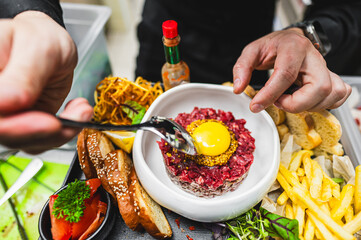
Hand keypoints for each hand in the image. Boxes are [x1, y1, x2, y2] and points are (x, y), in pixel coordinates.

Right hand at [0, 11, 92, 152]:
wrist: (51, 44)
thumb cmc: (40, 37)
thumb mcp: (38, 47)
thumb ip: (24, 74)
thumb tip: (6, 101)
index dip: (14, 125)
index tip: (49, 122)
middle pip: (5, 132)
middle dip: (42, 132)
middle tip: (70, 120)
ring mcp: (7, 115)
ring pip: (23, 141)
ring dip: (59, 132)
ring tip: (81, 110)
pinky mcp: (24, 124)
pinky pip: (40, 141)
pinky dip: (63, 132)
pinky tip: (77, 113)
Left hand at [233, 28, 351, 112]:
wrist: (291, 39)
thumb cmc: (273, 46)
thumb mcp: (252, 51)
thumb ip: (242, 68)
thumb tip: (239, 88)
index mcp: (293, 47)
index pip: (285, 74)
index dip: (270, 94)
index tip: (256, 106)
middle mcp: (314, 57)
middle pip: (319, 87)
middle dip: (296, 103)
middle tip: (279, 101)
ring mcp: (325, 68)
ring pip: (331, 94)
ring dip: (308, 106)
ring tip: (289, 100)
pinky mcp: (331, 77)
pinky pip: (338, 96)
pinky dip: (323, 104)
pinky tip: (305, 101)